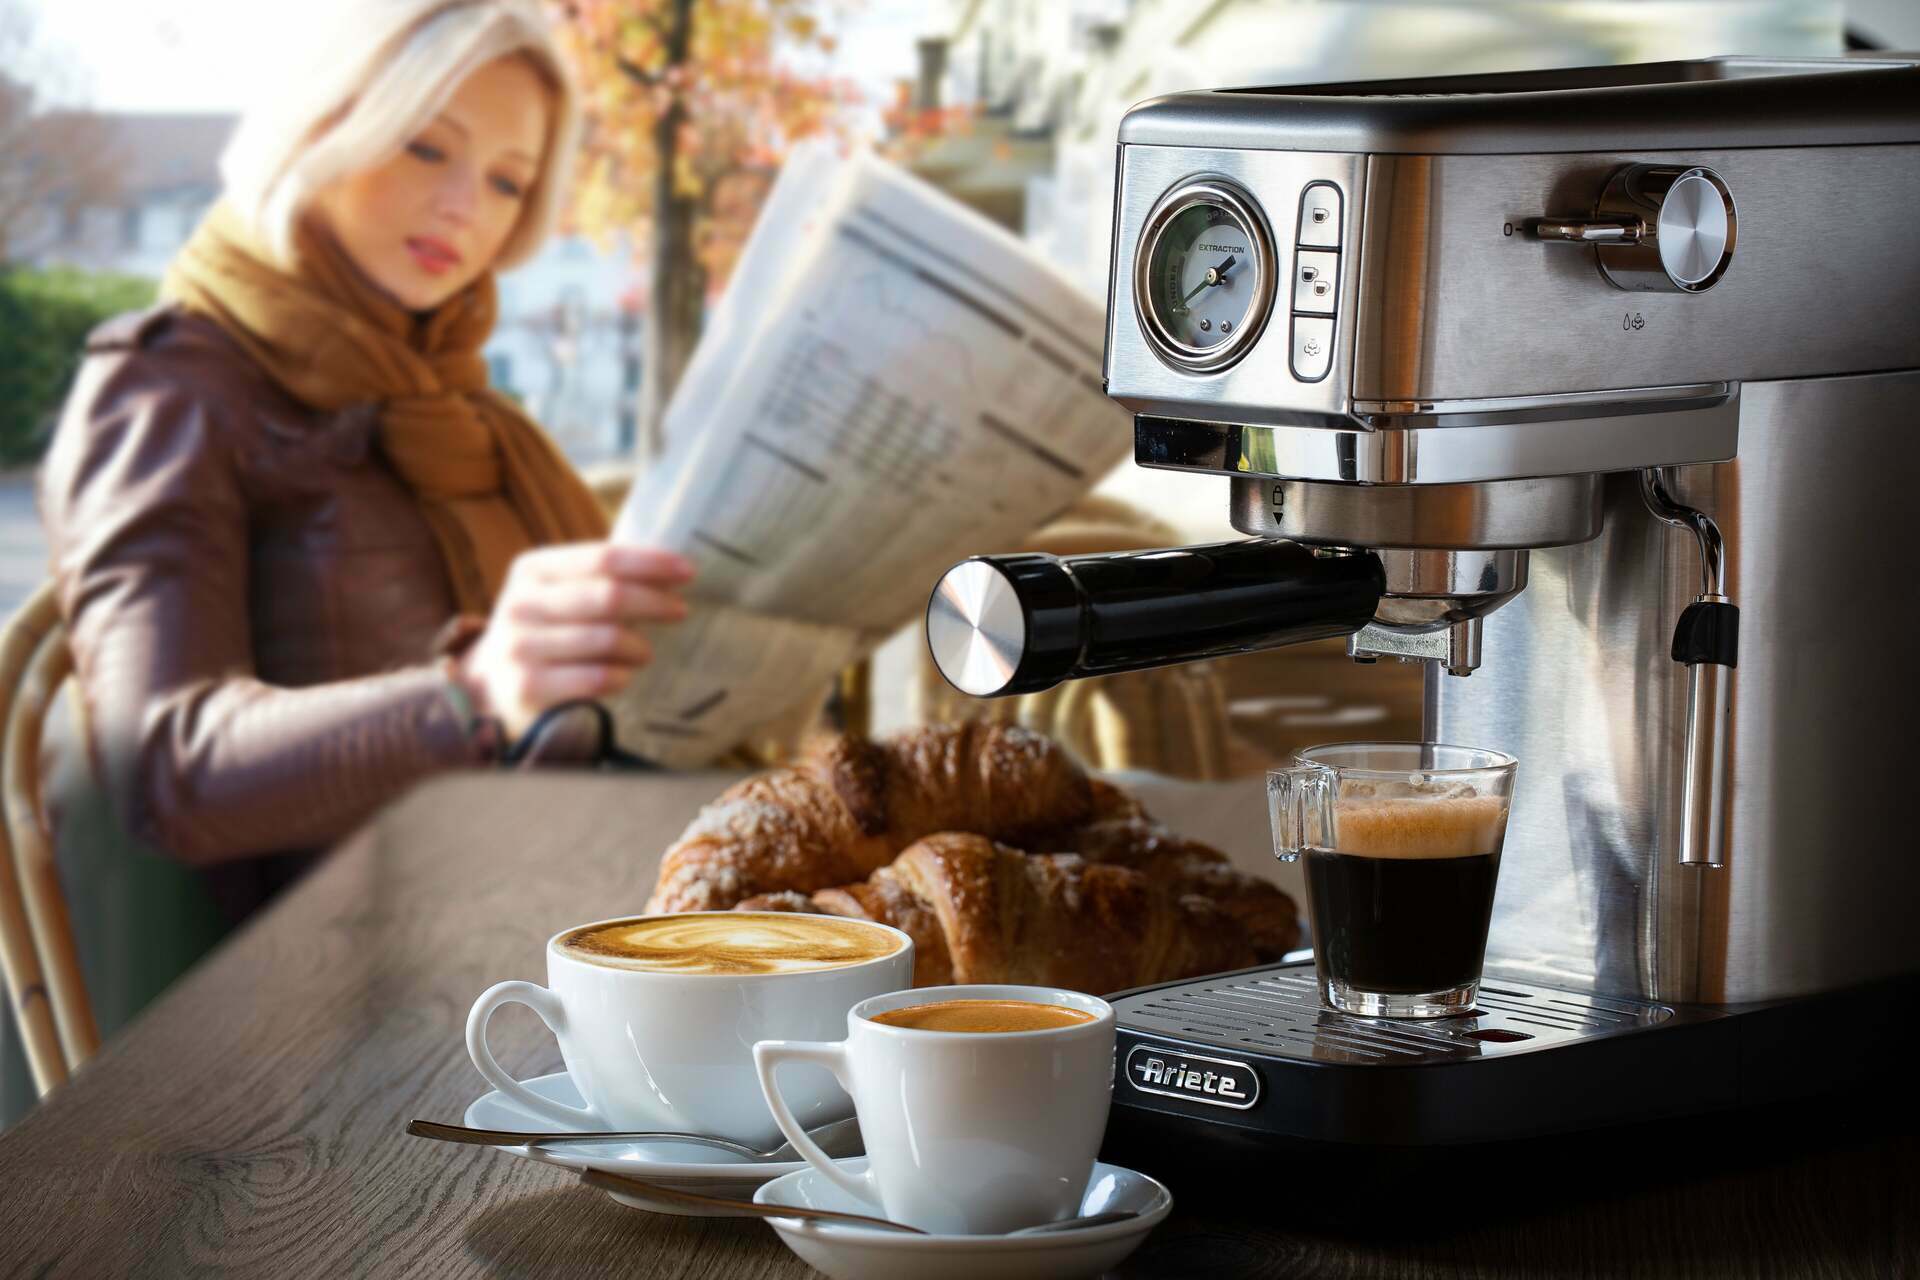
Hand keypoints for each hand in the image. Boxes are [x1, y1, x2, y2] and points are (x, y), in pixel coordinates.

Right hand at [451, 542, 695, 736]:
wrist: (489, 688)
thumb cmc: (545, 633)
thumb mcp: (559, 595)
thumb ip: (602, 579)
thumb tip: (672, 569)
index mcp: (532, 569)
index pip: (603, 558)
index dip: (650, 563)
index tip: (688, 571)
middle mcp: (521, 604)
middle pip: (610, 597)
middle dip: (655, 602)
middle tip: (680, 611)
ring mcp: (520, 646)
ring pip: (607, 639)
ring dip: (639, 647)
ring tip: (644, 652)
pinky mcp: (527, 687)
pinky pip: (597, 678)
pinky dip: (621, 677)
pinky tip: (623, 676)